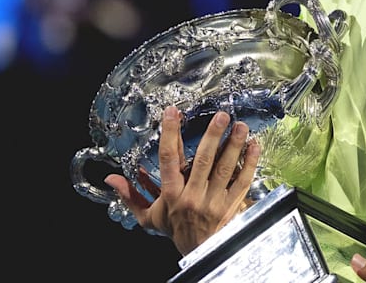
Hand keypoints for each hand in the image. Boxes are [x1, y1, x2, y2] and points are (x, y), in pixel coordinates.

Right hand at [104, 105, 260, 254]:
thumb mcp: (148, 216)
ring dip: (234, 145)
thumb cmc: (175, 228)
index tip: (172, 113)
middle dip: (212, 136)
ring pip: (224, 169)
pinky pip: (243, 181)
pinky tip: (254, 146)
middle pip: (203, 160)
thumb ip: (130, 195)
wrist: (198, 251)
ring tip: (240, 126)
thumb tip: (111, 179)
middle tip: (221, 116)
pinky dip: (250, 163)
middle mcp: (192, 195)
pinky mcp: (231, 205)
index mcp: (171, 194)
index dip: (170, 134)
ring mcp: (214, 200)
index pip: (168, 159)